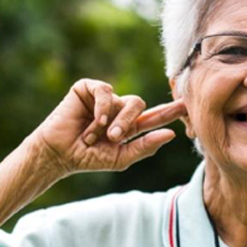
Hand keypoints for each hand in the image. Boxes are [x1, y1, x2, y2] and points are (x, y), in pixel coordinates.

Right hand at [31, 79, 184, 174]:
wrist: (59, 153)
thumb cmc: (88, 158)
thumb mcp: (120, 158)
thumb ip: (145, 147)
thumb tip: (170, 135)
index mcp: (129, 126)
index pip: (155, 116)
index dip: (170, 111)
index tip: (188, 106)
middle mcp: (118, 109)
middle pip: (140, 105)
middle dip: (130, 122)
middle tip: (115, 137)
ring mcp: (104, 98)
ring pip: (125, 99)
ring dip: (116, 120)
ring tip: (100, 134)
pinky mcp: (87, 89)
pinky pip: (104, 90)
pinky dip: (102, 107)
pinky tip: (94, 120)